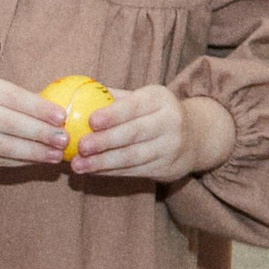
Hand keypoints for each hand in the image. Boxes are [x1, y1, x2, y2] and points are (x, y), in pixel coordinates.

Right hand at [0, 75, 68, 168]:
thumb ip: (10, 97)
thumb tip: (51, 110)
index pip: (13, 98)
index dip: (40, 109)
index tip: (62, 117)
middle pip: (10, 125)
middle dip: (41, 134)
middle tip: (65, 140)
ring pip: (4, 147)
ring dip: (34, 153)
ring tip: (56, 155)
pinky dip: (18, 162)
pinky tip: (35, 161)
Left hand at [72, 84, 235, 181]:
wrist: (194, 136)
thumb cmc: (152, 114)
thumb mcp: (141, 99)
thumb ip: (111, 98)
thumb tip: (74, 95)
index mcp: (160, 99)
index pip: (135, 106)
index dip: (114, 114)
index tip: (91, 121)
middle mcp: (170, 121)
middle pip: (134, 133)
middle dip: (105, 141)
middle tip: (80, 146)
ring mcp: (170, 146)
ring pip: (133, 156)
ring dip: (103, 163)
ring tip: (78, 165)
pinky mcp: (167, 166)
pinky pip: (134, 170)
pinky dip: (110, 172)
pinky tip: (92, 171)